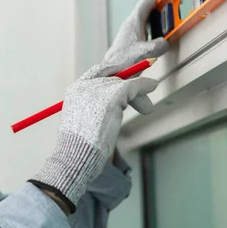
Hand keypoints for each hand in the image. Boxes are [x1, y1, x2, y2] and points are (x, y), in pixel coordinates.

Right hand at [29, 64, 157, 211]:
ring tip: (146, 107)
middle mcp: (84, 86)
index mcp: (74, 91)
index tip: (125, 77)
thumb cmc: (80, 146)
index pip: (96, 72)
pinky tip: (152, 85)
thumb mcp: (83, 121)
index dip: (112, 72)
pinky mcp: (112, 97)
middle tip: (140, 96)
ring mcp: (97, 90)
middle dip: (128, 85)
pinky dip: (144, 86)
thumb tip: (116, 104)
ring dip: (138, 90)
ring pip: (123, 83)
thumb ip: (92, 108)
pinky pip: (133, 87)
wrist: (78, 155)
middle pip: (112, 77)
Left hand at [103, 0, 169, 69]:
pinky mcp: (130, 40)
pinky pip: (145, 28)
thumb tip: (166, 42)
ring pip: (146, 18)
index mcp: (133, 22)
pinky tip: (161, 36)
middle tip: (174, 7)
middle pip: (147, 8)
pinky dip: (154, 28)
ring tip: (171, 21)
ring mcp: (130, 32)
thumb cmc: (124, 62)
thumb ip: (160, 45)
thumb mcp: (147, 52)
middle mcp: (130, 24)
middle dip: (161, 5)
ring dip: (158, 17)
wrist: (110, 72)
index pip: (146, 1)